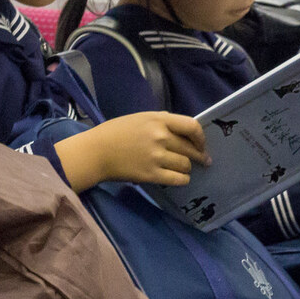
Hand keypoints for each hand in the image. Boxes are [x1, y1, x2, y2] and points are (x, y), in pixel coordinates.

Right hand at [54, 111, 208, 191]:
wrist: (96, 152)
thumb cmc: (115, 132)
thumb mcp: (140, 118)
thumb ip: (161, 122)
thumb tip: (182, 131)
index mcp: (159, 120)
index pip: (192, 126)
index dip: (201, 137)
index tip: (201, 144)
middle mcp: (161, 137)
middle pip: (190, 148)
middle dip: (199, 156)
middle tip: (203, 161)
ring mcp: (157, 157)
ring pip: (185, 165)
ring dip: (187, 168)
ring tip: (184, 170)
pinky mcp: (151, 174)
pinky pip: (178, 179)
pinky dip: (182, 180)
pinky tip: (179, 179)